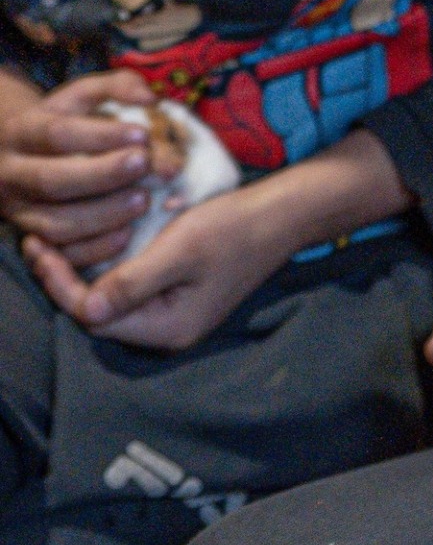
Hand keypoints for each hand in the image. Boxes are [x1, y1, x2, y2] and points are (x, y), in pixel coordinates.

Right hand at [0, 69, 155, 268]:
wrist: (18, 152)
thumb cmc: (63, 120)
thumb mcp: (82, 96)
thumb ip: (116, 87)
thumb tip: (150, 98)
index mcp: (22, 131)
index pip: (57, 134)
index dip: (101, 136)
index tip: (143, 134)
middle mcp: (12, 172)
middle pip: (52, 181)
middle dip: (103, 176)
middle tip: (145, 165)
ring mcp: (18, 210)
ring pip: (55, 223)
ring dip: (103, 216)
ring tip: (143, 200)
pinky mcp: (31, 238)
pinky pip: (61, 252)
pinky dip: (95, 247)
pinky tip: (127, 233)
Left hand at [22, 126, 411, 350]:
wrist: (283, 215)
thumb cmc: (235, 228)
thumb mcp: (182, 249)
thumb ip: (133, 282)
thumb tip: (86, 310)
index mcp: (168, 327)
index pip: (95, 315)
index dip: (60, 284)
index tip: (40, 245)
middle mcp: (168, 328)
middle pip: (99, 312)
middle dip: (64, 279)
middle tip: (37, 238)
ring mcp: (174, 312)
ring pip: (111, 299)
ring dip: (82, 271)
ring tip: (55, 238)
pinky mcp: (177, 293)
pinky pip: (129, 287)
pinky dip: (106, 265)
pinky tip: (93, 240)